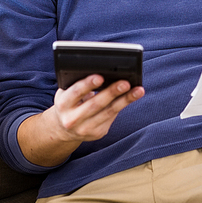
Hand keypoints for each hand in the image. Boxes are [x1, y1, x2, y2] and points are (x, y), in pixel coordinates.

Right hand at [17, 75, 143, 166]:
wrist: (64, 128)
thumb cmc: (69, 102)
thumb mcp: (66, 92)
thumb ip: (78, 83)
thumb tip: (103, 69)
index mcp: (62, 105)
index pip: (75, 93)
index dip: (87, 84)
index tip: (100, 77)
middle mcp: (72, 119)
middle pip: (95, 104)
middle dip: (111, 92)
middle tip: (125, 82)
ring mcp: (85, 129)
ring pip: (108, 112)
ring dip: (125, 100)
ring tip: (138, 90)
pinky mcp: (98, 133)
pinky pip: (112, 117)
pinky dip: (123, 105)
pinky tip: (133, 96)